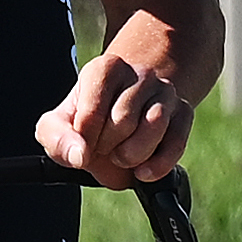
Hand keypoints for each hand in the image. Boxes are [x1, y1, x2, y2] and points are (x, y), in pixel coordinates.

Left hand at [40, 48, 191, 186]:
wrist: (122, 119)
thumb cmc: (87, 121)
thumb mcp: (59, 125)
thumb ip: (57, 139)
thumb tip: (79, 156)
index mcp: (105, 69)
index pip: (92, 110)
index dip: (85, 139)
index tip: (83, 146)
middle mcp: (139, 75)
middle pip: (123, 120)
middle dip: (107, 146)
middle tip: (103, 148)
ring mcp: (165, 93)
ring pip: (155, 125)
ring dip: (133, 154)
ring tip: (120, 156)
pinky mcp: (184, 114)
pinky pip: (176, 143)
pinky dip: (158, 165)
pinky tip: (142, 172)